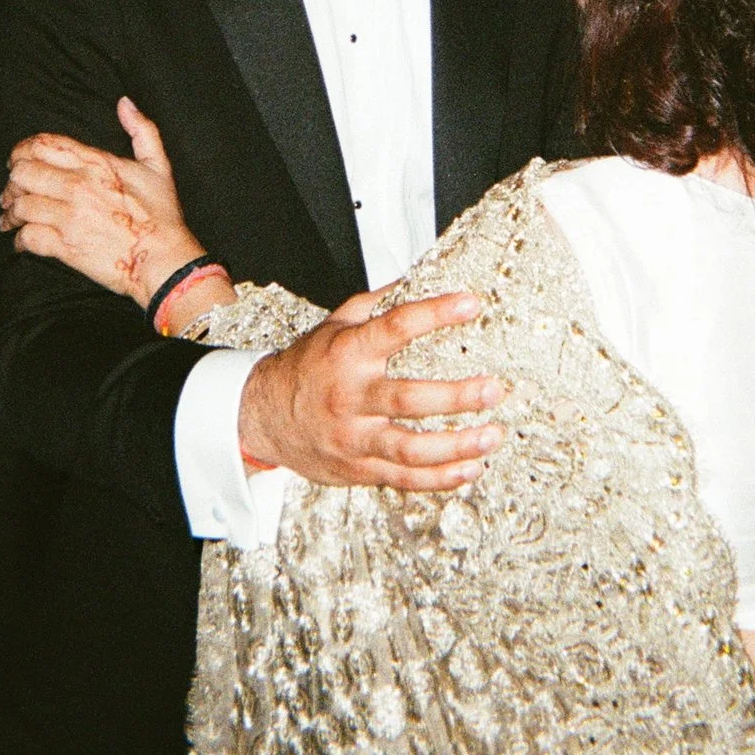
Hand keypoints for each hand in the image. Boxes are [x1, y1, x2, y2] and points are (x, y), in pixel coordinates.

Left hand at [0, 97, 205, 303]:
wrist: (164, 260)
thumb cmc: (162, 217)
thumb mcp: (158, 166)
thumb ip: (142, 130)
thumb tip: (125, 104)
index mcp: (96, 164)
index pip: (43, 145)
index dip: (22, 150)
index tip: (18, 159)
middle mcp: (78, 186)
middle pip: (23, 173)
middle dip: (12, 181)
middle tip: (12, 190)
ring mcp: (69, 217)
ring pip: (20, 206)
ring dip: (11, 212)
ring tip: (11, 217)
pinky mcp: (65, 247)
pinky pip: (28, 238)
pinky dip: (19, 240)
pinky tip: (22, 240)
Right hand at [239, 289, 503, 488]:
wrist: (261, 416)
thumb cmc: (306, 368)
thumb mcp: (333, 325)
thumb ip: (375, 303)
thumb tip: (412, 276)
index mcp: (348, 354)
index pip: (395, 328)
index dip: (435, 313)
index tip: (471, 303)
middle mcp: (351, 397)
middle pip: (408, 400)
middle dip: (456, 397)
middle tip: (493, 388)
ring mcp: (354, 438)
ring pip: (410, 449)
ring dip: (457, 445)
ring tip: (491, 436)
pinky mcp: (358, 469)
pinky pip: (404, 478)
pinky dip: (441, 477)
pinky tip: (470, 468)